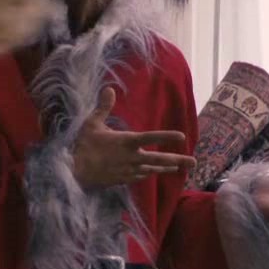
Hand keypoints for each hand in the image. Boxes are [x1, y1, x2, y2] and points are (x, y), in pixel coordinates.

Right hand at [71, 87, 195, 188]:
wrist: (74, 172)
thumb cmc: (83, 145)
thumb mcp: (92, 123)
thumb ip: (103, 107)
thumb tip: (109, 89)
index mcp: (126, 142)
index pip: (151, 137)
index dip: (167, 136)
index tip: (182, 136)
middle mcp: (132, 157)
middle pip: (159, 159)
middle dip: (178, 160)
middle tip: (194, 162)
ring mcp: (129, 170)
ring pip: (152, 169)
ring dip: (166, 168)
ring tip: (178, 167)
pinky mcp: (123, 179)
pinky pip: (140, 176)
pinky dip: (148, 173)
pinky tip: (153, 172)